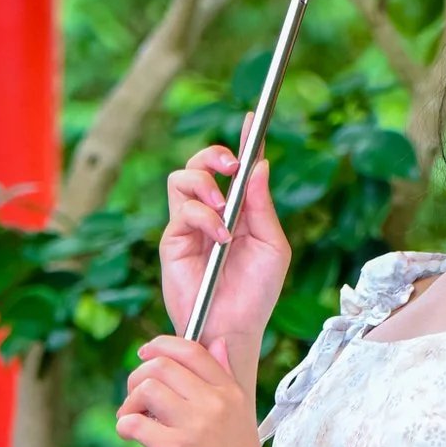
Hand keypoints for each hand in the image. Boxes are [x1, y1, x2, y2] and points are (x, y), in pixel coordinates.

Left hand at [115, 334, 272, 446]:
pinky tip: (129, 435)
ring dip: (129, 402)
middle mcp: (214, 403)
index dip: (161, 346)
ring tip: (132, 419)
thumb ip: (226, 378)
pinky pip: (136, 423)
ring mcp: (196, 425)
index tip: (145, 356)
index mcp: (230, 392)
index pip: (192, 350)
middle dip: (138, 377)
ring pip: (147, 389)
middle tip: (135, 399)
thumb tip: (217, 343)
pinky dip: (125, 425)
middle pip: (162, 365)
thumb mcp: (241, 416)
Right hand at [159, 137, 287, 357]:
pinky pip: (181, 211)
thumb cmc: (257, 294)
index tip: (254, 118)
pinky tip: (220, 237)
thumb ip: (263, 207)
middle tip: (232, 164)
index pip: (239, 170)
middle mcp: (212, 213)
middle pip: (200, 164)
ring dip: (204, 183)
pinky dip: (203, 217)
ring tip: (222, 207)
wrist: (235, 328)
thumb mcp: (272, 246)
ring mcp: (189, 226)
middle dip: (214, 154)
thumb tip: (259, 166)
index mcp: (239, 212)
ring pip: (182, 179)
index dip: (245, 141)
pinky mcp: (173, 241)